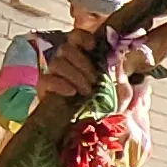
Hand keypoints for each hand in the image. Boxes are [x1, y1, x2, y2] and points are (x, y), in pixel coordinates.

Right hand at [34, 26, 149, 107]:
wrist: (85, 129)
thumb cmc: (101, 107)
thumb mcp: (118, 91)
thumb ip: (120, 74)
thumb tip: (122, 57)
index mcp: (81, 57)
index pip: (75, 37)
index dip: (82, 38)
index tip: (93, 46)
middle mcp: (65, 62)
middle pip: (66, 49)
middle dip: (82, 64)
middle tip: (93, 82)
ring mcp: (53, 75)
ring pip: (57, 63)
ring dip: (75, 76)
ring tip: (86, 91)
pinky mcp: (44, 89)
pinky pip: (46, 80)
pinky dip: (60, 84)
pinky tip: (71, 93)